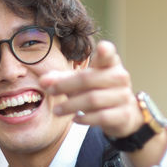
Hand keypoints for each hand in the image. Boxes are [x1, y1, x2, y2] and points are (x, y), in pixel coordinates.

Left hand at [41, 40, 166, 165]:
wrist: (123, 115)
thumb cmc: (97, 91)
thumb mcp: (81, 82)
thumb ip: (62, 79)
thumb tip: (43, 80)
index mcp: (110, 64)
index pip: (109, 55)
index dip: (106, 51)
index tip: (102, 48)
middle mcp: (119, 77)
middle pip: (88, 79)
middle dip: (65, 85)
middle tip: (49, 91)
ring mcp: (123, 96)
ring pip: (92, 100)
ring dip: (70, 105)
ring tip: (56, 110)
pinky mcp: (123, 114)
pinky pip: (101, 117)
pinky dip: (85, 118)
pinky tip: (75, 119)